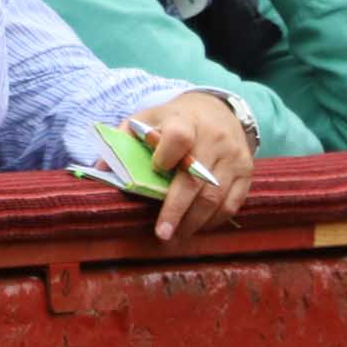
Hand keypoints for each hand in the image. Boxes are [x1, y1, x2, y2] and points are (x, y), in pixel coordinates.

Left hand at [131, 92, 254, 242]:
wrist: (217, 109)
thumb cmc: (174, 120)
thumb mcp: (148, 119)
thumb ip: (124, 140)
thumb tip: (99, 170)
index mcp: (186, 120)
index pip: (179, 137)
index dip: (166, 156)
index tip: (156, 170)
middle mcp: (214, 137)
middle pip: (196, 178)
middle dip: (176, 210)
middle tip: (161, 234)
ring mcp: (234, 155)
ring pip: (215, 196)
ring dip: (194, 222)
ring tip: (176, 236)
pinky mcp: (247, 171)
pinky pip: (232, 203)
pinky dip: (213, 220)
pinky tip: (197, 227)